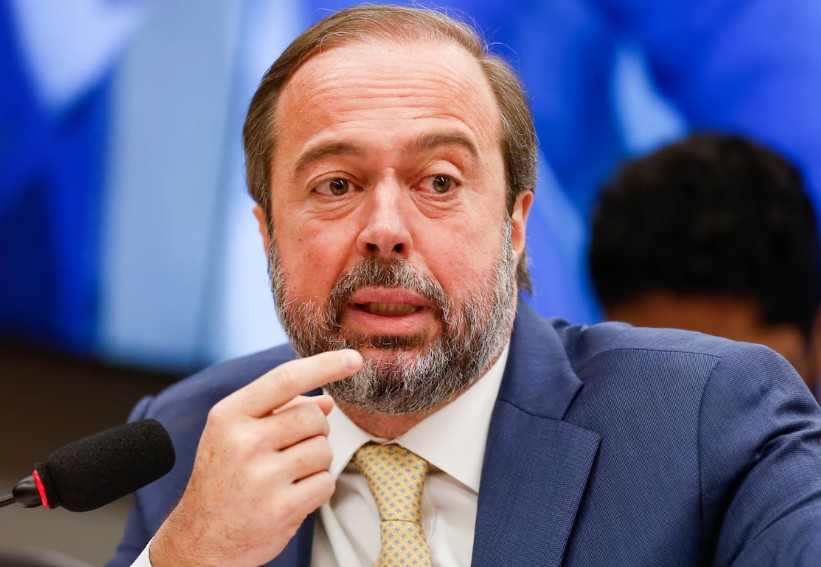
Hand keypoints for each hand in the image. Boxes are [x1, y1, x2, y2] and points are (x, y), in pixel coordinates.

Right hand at [149, 349, 362, 566]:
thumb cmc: (223, 479)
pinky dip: (316, 489)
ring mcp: (262, 476)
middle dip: (314, 431)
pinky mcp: (281, 507)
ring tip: (285, 477)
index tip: (354, 359)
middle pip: (313, 417)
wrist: (200, 539)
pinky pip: (325, 483)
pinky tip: (290, 497)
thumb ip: (278, 411)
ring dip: (315, 463)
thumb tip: (327, 400)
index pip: (286, 379)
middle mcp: (244, 442)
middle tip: (288, 451)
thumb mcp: (235, 434)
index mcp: (229, 415)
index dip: (325, 365)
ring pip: (324, 450)